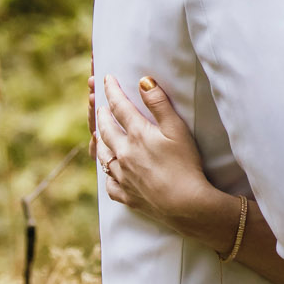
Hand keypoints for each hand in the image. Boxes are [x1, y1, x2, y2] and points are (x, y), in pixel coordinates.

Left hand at [93, 71, 224, 232]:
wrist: (185, 204)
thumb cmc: (185, 164)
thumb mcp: (177, 129)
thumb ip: (159, 103)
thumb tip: (143, 81)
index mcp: (136, 134)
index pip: (119, 107)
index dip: (112, 90)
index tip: (106, 79)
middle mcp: (123, 154)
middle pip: (106, 129)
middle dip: (102, 115)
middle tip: (99, 106)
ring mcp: (122, 176)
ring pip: (102, 155)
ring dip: (99, 141)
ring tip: (99, 135)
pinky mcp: (125, 195)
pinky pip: (109, 183)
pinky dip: (107, 174)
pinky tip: (110, 172)